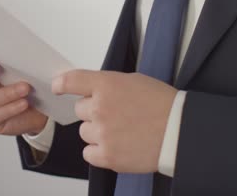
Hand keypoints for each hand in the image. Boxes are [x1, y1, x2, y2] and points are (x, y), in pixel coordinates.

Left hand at [52, 70, 177, 172]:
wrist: (179, 130)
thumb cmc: (162, 104)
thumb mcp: (134, 81)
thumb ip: (108, 85)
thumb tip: (92, 90)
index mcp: (107, 85)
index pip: (72, 80)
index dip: (61, 83)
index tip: (57, 86)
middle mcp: (100, 108)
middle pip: (79, 110)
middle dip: (93, 112)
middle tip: (115, 115)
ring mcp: (102, 133)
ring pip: (84, 132)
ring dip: (97, 132)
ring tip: (120, 131)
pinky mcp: (107, 155)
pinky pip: (88, 153)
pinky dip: (98, 151)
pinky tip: (115, 146)